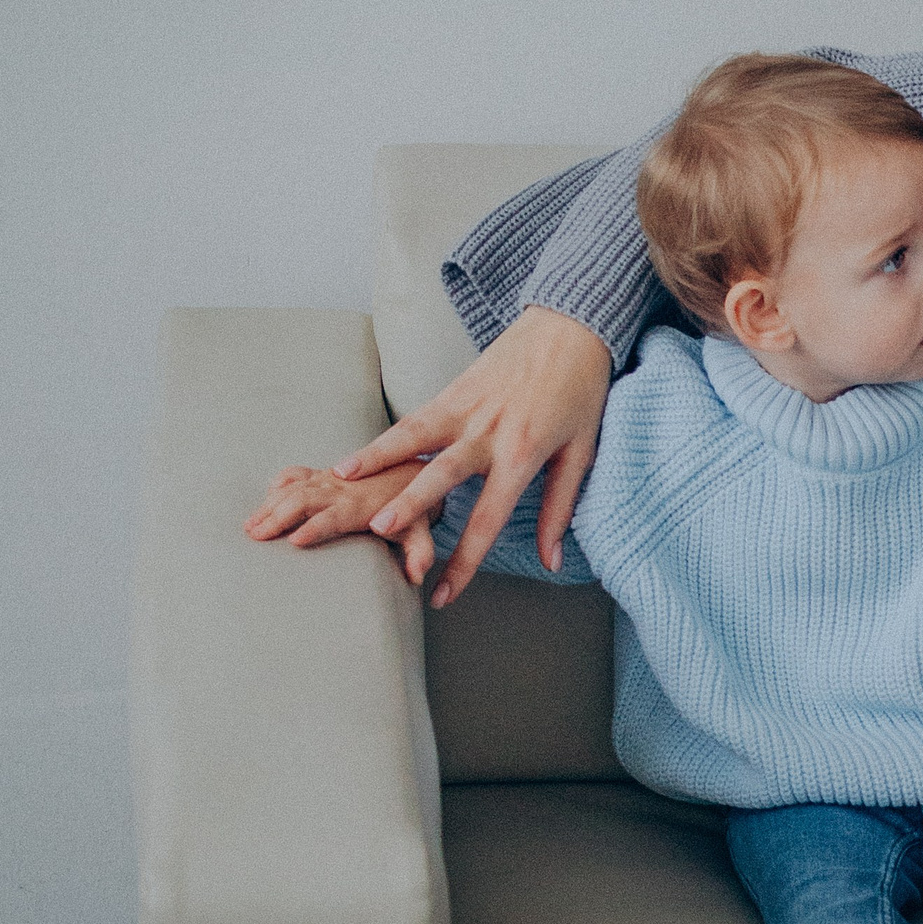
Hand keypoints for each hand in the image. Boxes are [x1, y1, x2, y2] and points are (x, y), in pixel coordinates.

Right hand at [245, 462, 436, 582]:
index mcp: (362, 507)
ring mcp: (330, 480)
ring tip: (250, 527)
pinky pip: (297, 474)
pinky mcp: (324, 474)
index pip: (334, 517)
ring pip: (294, 488)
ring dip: (269, 505)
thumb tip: (417, 575)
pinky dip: (279, 484)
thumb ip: (420, 553)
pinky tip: (265, 499)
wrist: (413, 471)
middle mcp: (342, 491)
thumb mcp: (420, 531)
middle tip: (257, 537)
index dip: (315, 527)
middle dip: (278, 517)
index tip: (294, 541)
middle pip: (303, 500)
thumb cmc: (413, 508)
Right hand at [334, 305, 610, 606]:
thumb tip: (550, 561)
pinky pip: (411, 421)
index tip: (443, 596)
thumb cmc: (581, 393)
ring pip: (414, 442)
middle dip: (411, 508)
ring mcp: (467, 409)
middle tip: (381, 536)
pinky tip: (350, 461)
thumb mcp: (581, 453)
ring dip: (378, 465)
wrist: (571, 327)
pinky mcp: (452, 390)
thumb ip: (559, 509)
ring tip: (341, 488)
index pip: (489, 518)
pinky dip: (381, 442)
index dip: (465, 561)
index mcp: (524, 454)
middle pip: (443, 477)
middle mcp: (490, 433)